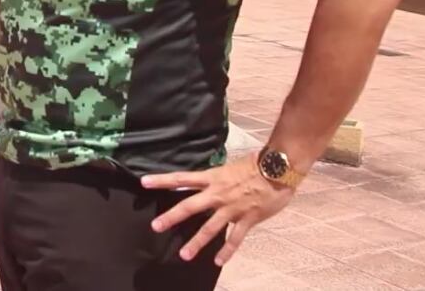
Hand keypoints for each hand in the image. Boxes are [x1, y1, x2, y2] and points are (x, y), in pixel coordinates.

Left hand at [141, 154, 294, 265]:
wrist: (279, 168)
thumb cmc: (258, 163)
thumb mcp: (231, 166)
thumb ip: (219, 176)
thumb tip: (210, 179)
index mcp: (213, 177)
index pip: (182, 178)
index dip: (162, 180)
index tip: (144, 183)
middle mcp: (218, 194)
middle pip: (189, 206)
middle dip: (172, 217)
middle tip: (155, 226)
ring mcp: (231, 208)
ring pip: (210, 228)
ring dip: (196, 242)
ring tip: (184, 255)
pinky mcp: (247, 219)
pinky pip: (235, 238)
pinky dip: (227, 251)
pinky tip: (218, 261)